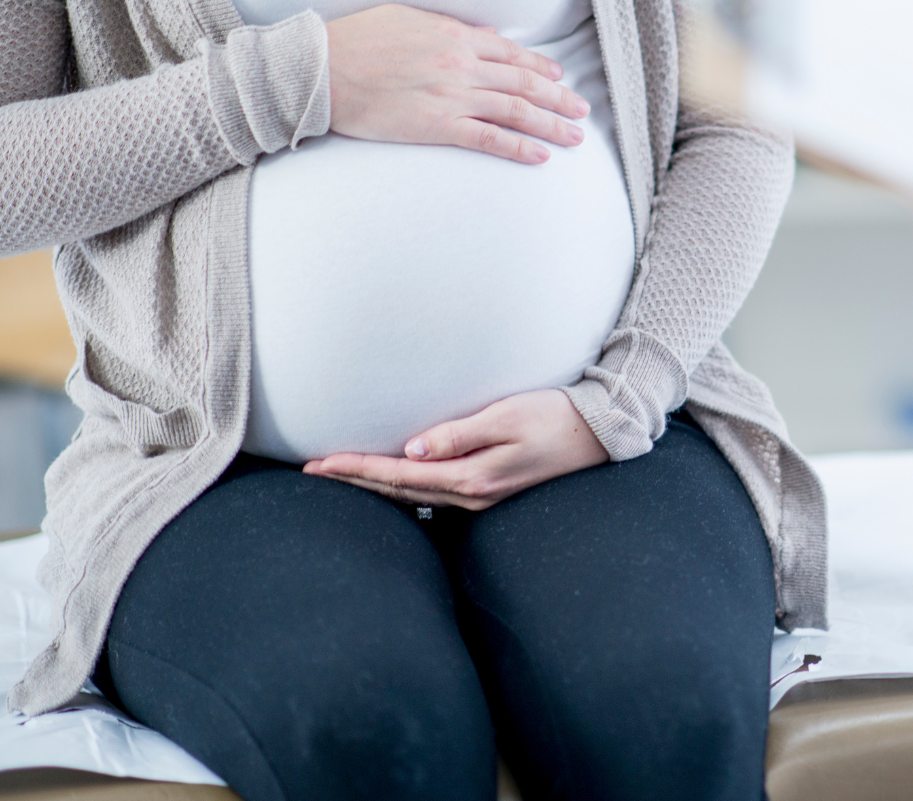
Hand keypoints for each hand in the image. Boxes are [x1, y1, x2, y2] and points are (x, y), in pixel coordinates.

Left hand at [304, 389, 609, 509]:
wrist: (599, 434)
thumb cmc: (556, 417)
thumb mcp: (508, 417)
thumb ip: (459, 434)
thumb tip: (412, 450)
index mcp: (471, 477)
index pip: (398, 474)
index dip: (356, 469)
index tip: (319, 463)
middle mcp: (471, 494)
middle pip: (398, 491)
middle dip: (355, 481)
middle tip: (312, 472)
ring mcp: (480, 496)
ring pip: (412, 495)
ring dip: (375, 487)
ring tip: (342, 477)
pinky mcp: (488, 488)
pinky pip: (431, 493)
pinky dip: (402, 487)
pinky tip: (392, 481)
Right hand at [325, 4, 591, 164]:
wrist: (322, 68)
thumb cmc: (357, 39)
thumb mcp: (406, 16)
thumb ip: (448, 25)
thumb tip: (482, 34)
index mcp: (455, 34)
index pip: (512, 53)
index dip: (541, 66)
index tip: (560, 77)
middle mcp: (462, 64)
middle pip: (524, 82)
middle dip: (559, 98)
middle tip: (582, 111)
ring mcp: (452, 96)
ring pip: (516, 111)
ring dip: (551, 125)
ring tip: (575, 137)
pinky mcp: (438, 126)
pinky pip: (489, 139)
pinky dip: (519, 147)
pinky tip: (541, 157)